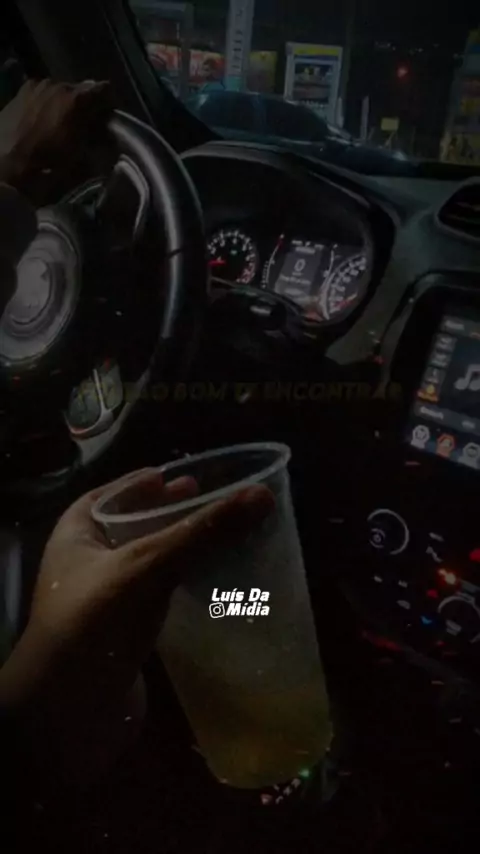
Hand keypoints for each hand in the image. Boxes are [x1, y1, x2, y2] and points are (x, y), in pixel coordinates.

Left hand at [0, 79, 111, 203]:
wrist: (3, 172)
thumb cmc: (45, 170)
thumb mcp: (80, 164)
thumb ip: (97, 145)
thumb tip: (106, 139)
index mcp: (75, 100)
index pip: (105, 90)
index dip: (109, 107)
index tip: (108, 123)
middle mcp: (56, 85)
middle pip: (81, 90)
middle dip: (86, 108)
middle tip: (84, 130)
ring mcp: (35, 87)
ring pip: (60, 92)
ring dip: (65, 106)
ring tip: (60, 128)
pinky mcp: (18, 94)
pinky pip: (42, 96)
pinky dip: (47, 106)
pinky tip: (41, 125)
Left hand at [0, 468, 272, 780]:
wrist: (67, 714)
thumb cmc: (95, 622)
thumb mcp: (149, 565)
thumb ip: (204, 531)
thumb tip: (264, 496)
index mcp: (78, 530)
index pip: (119, 492)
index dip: (154, 483)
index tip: (193, 479)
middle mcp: (88, 559)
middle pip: (138, 525)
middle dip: (177, 517)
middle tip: (217, 509)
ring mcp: (106, 599)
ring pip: (153, 563)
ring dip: (186, 553)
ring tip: (226, 543)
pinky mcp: (125, 632)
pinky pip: (161, 598)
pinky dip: (187, 588)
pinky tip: (216, 587)